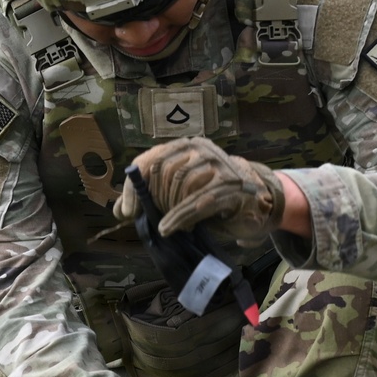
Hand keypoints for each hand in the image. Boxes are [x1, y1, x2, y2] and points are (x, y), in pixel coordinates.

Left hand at [112, 138, 285, 246]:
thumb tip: (119, 209)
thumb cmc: (213, 197)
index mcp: (186, 147)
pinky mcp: (231, 185)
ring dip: (170, 210)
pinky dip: (180, 217)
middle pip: (164, 173)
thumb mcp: (179, 195)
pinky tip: (169, 229)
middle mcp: (201, 150)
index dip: (135, 186)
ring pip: (181, 186)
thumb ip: (151, 198)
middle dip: (155, 201)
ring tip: (170, 226)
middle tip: (155, 220)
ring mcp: (218, 165)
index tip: (127, 211)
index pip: (151, 160)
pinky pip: (198, 202)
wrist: (257, 201)